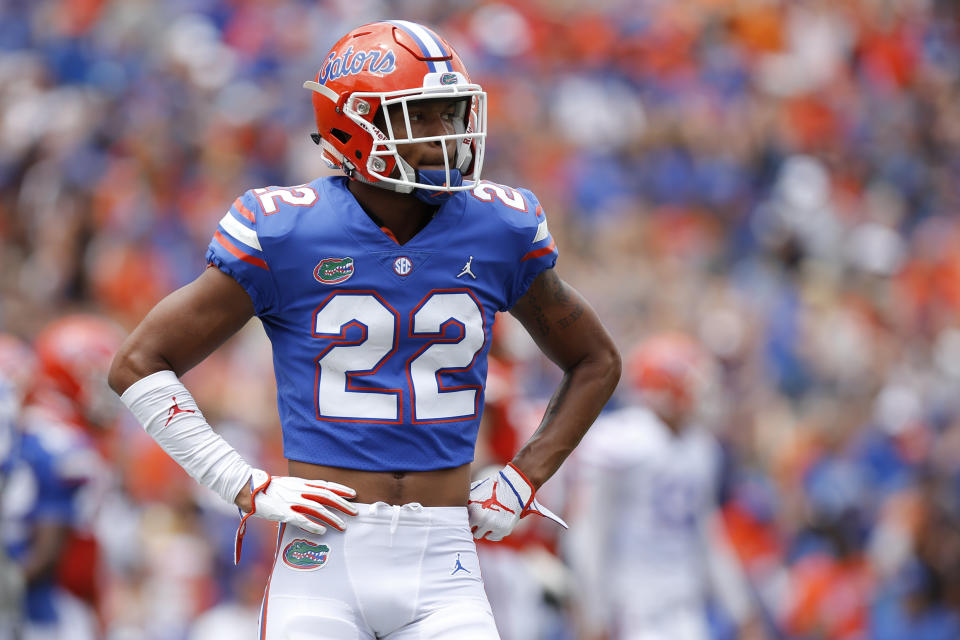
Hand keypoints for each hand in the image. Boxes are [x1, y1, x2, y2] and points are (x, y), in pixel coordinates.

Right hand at [234, 469, 357, 562]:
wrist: (249, 490)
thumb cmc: (269, 489)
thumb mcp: (289, 484)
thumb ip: (302, 488)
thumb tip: (316, 495)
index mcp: (301, 483)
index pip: (326, 485)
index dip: (341, 489)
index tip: (353, 494)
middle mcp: (299, 490)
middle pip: (326, 496)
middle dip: (342, 504)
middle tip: (355, 512)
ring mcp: (292, 501)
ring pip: (317, 509)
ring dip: (332, 518)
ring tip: (342, 526)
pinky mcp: (284, 512)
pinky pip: (301, 519)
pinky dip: (313, 525)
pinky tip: (322, 531)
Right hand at [467, 463, 566, 540]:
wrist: (516, 483)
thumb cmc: (524, 499)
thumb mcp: (531, 513)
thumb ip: (544, 521)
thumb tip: (565, 527)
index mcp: (501, 531)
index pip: (491, 537)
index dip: (492, 529)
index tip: (494, 519)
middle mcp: (489, 526)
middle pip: (477, 533)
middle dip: (480, 524)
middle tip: (487, 512)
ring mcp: (479, 515)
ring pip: (469, 523)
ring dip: (472, 516)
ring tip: (481, 506)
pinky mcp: (472, 504)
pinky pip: (465, 510)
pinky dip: (468, 506)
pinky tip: (478, 500)